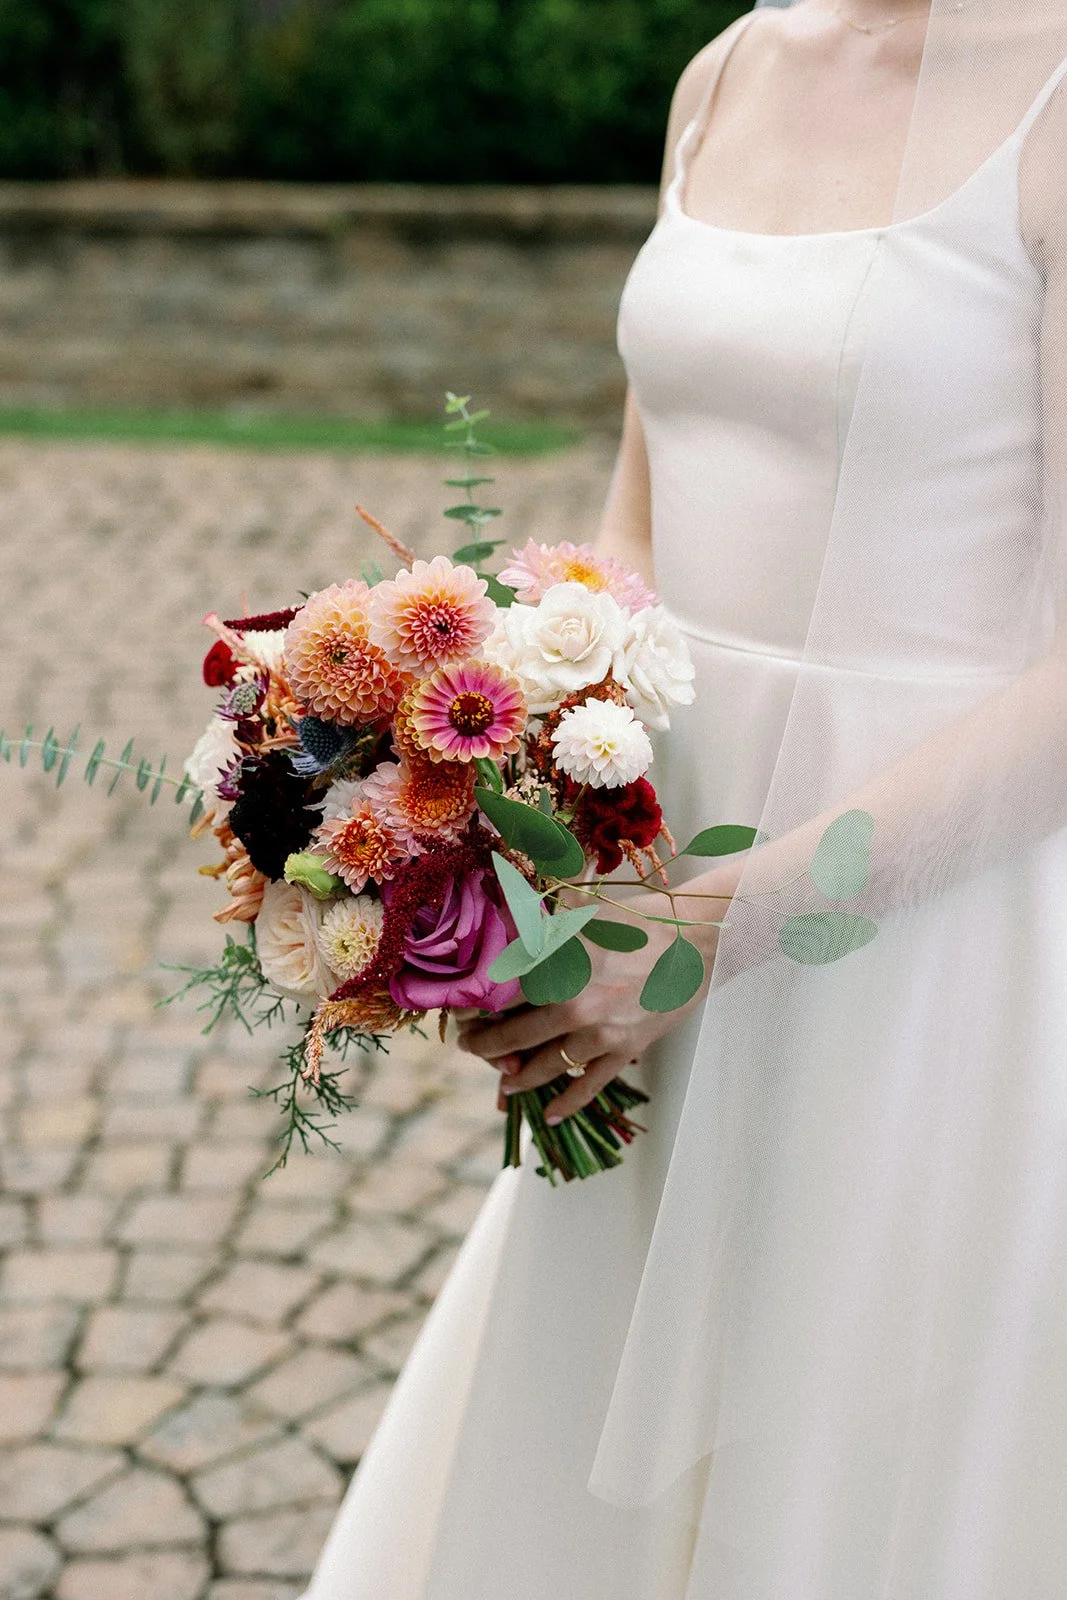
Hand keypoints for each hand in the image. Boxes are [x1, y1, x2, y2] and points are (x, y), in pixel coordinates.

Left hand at [454, 875, 730, 1124]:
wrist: (699, 940)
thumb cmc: (639, 921)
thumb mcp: (582, 914)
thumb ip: (541, 925)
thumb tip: (502, 921)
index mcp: (558, 964)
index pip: (500, 996)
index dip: (476, 1008)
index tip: (464, 1014)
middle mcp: (574, 1002)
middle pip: (514, 1036)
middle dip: (486, 1046)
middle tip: (471, 1048)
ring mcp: (600, 1031)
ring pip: (545, 1066)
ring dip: (518, 1078)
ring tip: (505, 1082)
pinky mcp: (625, 1049)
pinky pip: (588, 1086)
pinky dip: (567, 1103)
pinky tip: (551, 1114)